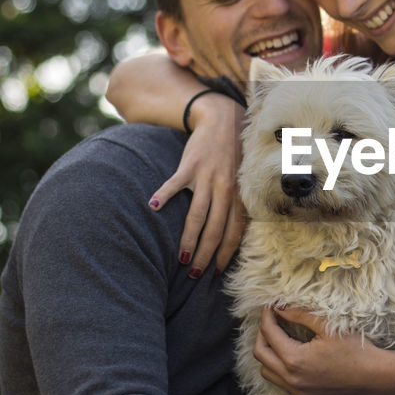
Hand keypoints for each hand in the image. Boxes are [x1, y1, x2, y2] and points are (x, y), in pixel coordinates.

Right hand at [148, 99, 246, 274]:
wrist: (222, 120)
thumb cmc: (231, 156)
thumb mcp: (241, 181)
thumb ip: (236, 205)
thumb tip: (232, 237)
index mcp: (238, 196)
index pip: (233, 232)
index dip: (224, 254)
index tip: (214, 273)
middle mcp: (225, 189)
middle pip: (215, 229)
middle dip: (205, 255)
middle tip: (195, 274)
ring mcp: (207, 177)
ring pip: (198, 215)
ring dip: (189, 239)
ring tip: (182, 258)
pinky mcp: (190, 165)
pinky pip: (175, 184)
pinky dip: (164, 195)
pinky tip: (154, 208)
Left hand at [254, 305, 394, 394]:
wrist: (374, 376)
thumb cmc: (355, 349)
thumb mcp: (326, 326)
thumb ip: (299, 314)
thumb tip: (279, 307)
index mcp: (295, 360)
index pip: (269, 334)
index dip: (267, 316)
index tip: (271, 306)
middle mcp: (292, 379)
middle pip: (261, 354)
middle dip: (263, 334)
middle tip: (272, 320)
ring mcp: (298, 392)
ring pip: (267, 372)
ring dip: (268, 354)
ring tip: (279, 338)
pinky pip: (282, 383)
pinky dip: (279, 369)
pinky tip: (291, 356)